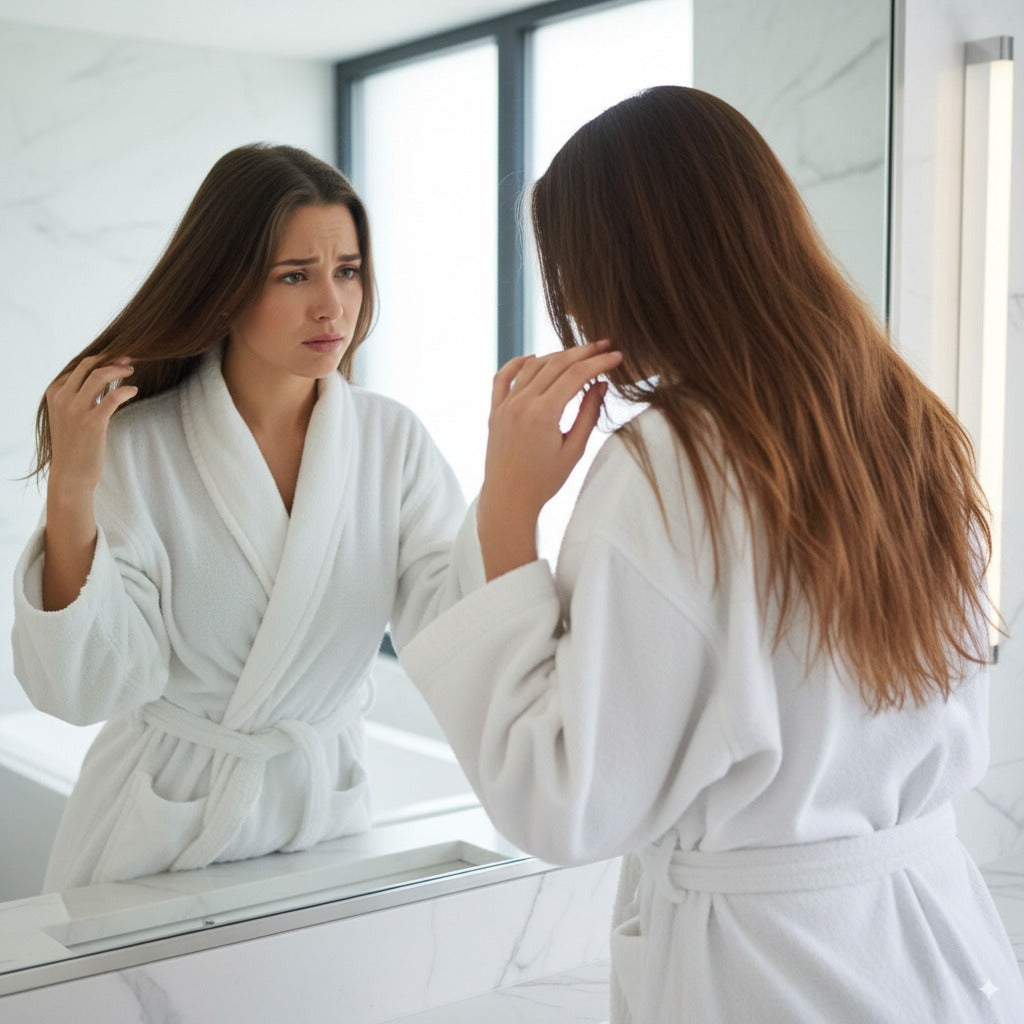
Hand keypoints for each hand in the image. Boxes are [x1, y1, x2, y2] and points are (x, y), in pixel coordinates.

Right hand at [45, 354, 136, 495]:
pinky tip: (133, 390)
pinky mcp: (92, 422)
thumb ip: (77, 397)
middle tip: (129, 358)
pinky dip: (126, 390)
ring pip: (99, 376)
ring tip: (132, 371)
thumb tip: (99, 380)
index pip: (78, 366)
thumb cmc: (74, 446)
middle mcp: (62, 398)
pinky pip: (113, 397)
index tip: (116, 358)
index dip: (101, 359)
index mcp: (54, 394)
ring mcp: (76, 410)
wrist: (71, 475)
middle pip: (89, 365)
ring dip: (119, 369)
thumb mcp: (67, 416)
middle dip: (111, 358)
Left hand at [478, 341, 621, 579]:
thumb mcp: (574, 450)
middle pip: (556, 364)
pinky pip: (503, 377)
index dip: (599, 362)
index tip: (617, 356)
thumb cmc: (544, 481)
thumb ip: (588, 414)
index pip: (576, 375)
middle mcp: (521, 403)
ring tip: (578, 354)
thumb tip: (601, 384)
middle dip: (583, 352)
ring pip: (533, 366)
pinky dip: (519, 363)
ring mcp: (505, 405)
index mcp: (543, 413)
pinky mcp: (494, 411)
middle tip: (604, 346)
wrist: (508, 499)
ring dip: (557, 356)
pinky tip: (534, 358)